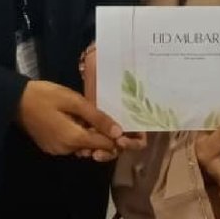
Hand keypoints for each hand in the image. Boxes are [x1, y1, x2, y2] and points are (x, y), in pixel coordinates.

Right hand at [15, 80, 121, 155]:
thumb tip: (118, 132)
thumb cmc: (45, 96)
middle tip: (108, 120)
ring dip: (91, 137)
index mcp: (73, 139)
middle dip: (105, 138)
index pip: (105, 145)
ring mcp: (57, 151)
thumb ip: (96, 117)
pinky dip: (79, 138)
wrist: (15, 100)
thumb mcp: (73, 100)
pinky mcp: (50, 148)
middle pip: (95, 149)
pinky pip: (72, 146)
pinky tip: (79, 123)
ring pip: (83, 148)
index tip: (124, 127)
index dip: (116, 138)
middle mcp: (66, 150)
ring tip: (94, 119)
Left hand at [78, 47, 147, 162]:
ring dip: (101, 152)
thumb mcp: (108, 90)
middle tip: (98, 153)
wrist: (91, 64)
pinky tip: (80, 148)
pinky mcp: (91, 125)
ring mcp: (106, 125)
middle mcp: (121, 122)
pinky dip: (89, 148)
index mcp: (132, 115)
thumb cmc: (104, 73)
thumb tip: (119, 132)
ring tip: (88, 153)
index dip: (133, 142)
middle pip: (122, 145)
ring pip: (108, 147)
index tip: (120, 141)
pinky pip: (94, 143)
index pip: (139, 137)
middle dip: (112, 150)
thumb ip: (109, 111)